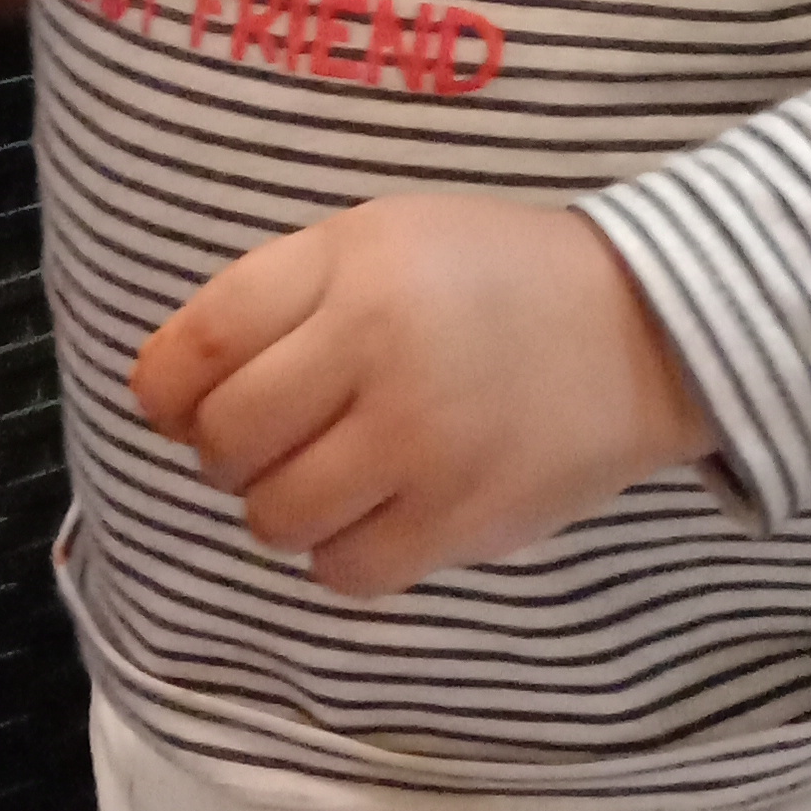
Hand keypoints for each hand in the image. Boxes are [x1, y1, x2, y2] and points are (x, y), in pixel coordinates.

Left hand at [130, 193, 714, 595]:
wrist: (645, 329)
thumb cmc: (493, 278)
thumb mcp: (384, 238)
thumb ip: (279, 297)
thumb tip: (167, 397)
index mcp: (354, 265)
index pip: (202, 344)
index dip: (165, 390)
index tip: (180, 404)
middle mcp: (379, 349)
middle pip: (227, 440)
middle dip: (228, 451)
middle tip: (277, 436)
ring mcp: (421, 442)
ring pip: (275, 518)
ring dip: (284, 505)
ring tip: (333, 473)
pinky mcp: (460, 519)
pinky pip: (343, 571)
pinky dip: (342, 553)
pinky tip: (378, 511)